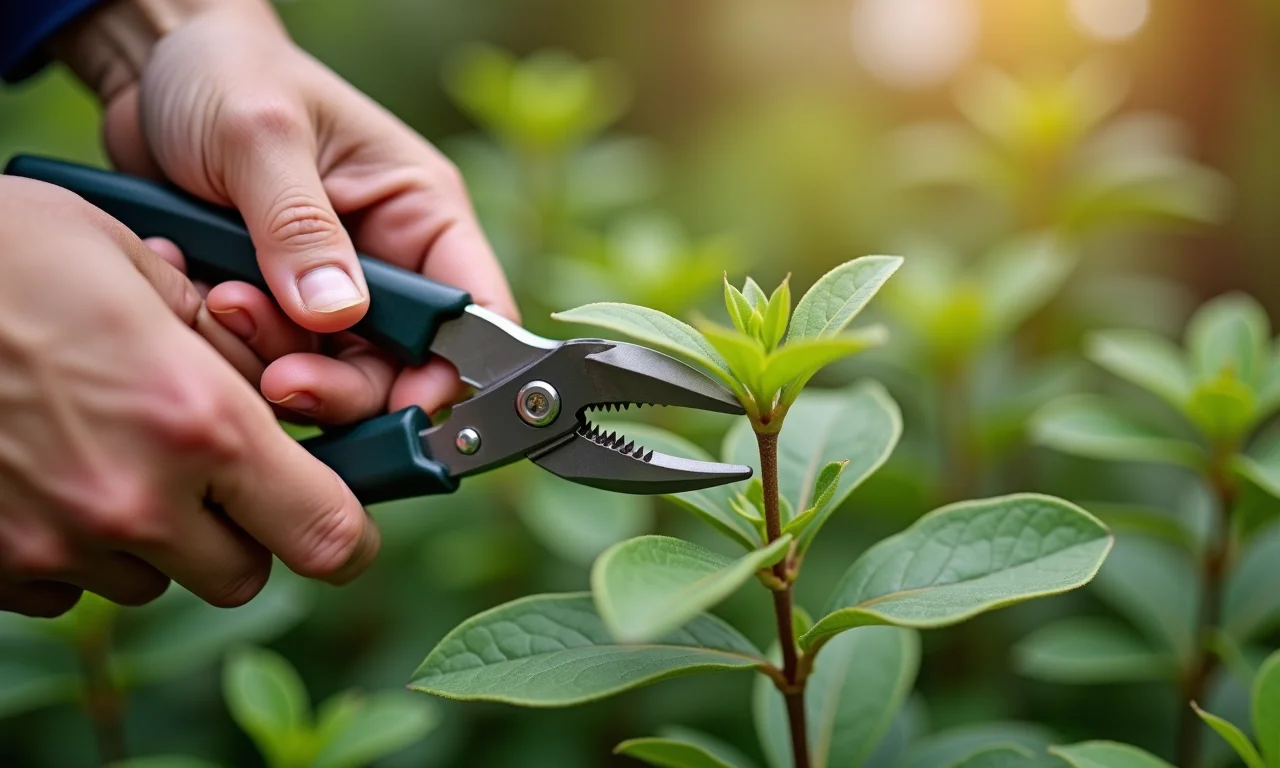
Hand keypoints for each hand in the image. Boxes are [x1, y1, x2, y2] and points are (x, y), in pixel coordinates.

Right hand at [0, 178, 377, 616]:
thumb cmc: (10, 254)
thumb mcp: (140, 265)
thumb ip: (223, 345)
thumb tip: (272, 389)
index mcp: (198, 422)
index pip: (326, 534)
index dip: (347, 536)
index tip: (341, 519)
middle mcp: (135, 502)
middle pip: (243, 573)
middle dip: (244, 529)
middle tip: (212, 468)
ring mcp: (55, 545)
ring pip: (154, 579)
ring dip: (157, 534)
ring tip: (112, 450)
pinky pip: (70, 587)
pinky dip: (78, 547)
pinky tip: (51, 474)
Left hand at [54, 0, 517, 421]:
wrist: (152, 73)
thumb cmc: (227, 74)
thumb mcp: (261, 134)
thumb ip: (299, 226)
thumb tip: (335, 315)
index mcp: (421, 215)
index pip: (471, 314)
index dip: (450, 371)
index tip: (402, 405)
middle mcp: (387, 265)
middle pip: (397, 370)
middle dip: (340, 385)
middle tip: (280, 379)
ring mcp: (330, 294)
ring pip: (329, 377)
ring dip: (274, 361)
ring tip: (219, 300)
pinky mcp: (275, 310)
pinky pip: (266, 362)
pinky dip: (233, 350)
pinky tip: (196, 295)